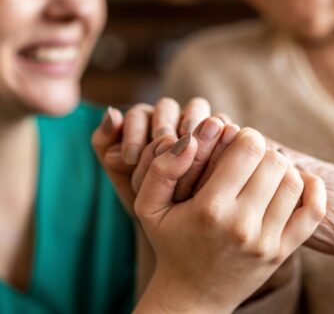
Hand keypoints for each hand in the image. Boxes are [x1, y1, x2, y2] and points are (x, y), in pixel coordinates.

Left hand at [91, 97, 212, 213]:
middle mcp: (174, 118)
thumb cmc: (146, 198)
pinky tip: (214, 159)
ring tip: (188, 150)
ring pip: (198, 111)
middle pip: (168, 108)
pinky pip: (224, 128)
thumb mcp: (123, 177)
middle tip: (160, 148)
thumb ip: (107, 146)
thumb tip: (112, 114)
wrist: (179, 225)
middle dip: (162, 128)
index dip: (133, 133)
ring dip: (192, 127)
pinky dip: (218, 140)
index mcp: (146, 122)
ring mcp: (201, 125)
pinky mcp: (225, 135)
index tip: (129, 158)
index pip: (139, 115)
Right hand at [134, 129, 326, 312]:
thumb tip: (191, 138)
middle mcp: (241, 225)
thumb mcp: (149, 206)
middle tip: (248, 158)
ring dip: (282, 169)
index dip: (244, 135)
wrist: (191, 295)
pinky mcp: (282, 252)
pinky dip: (313, 189)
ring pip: (294, 181)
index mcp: (209, 208)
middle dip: (262, 151)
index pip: (248, 149)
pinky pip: (313, 211)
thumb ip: (162, 168)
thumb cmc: (170, 242)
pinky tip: (295, 182)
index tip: (234, 142)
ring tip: (263, 173)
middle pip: (274, 161)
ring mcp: (266, 242)